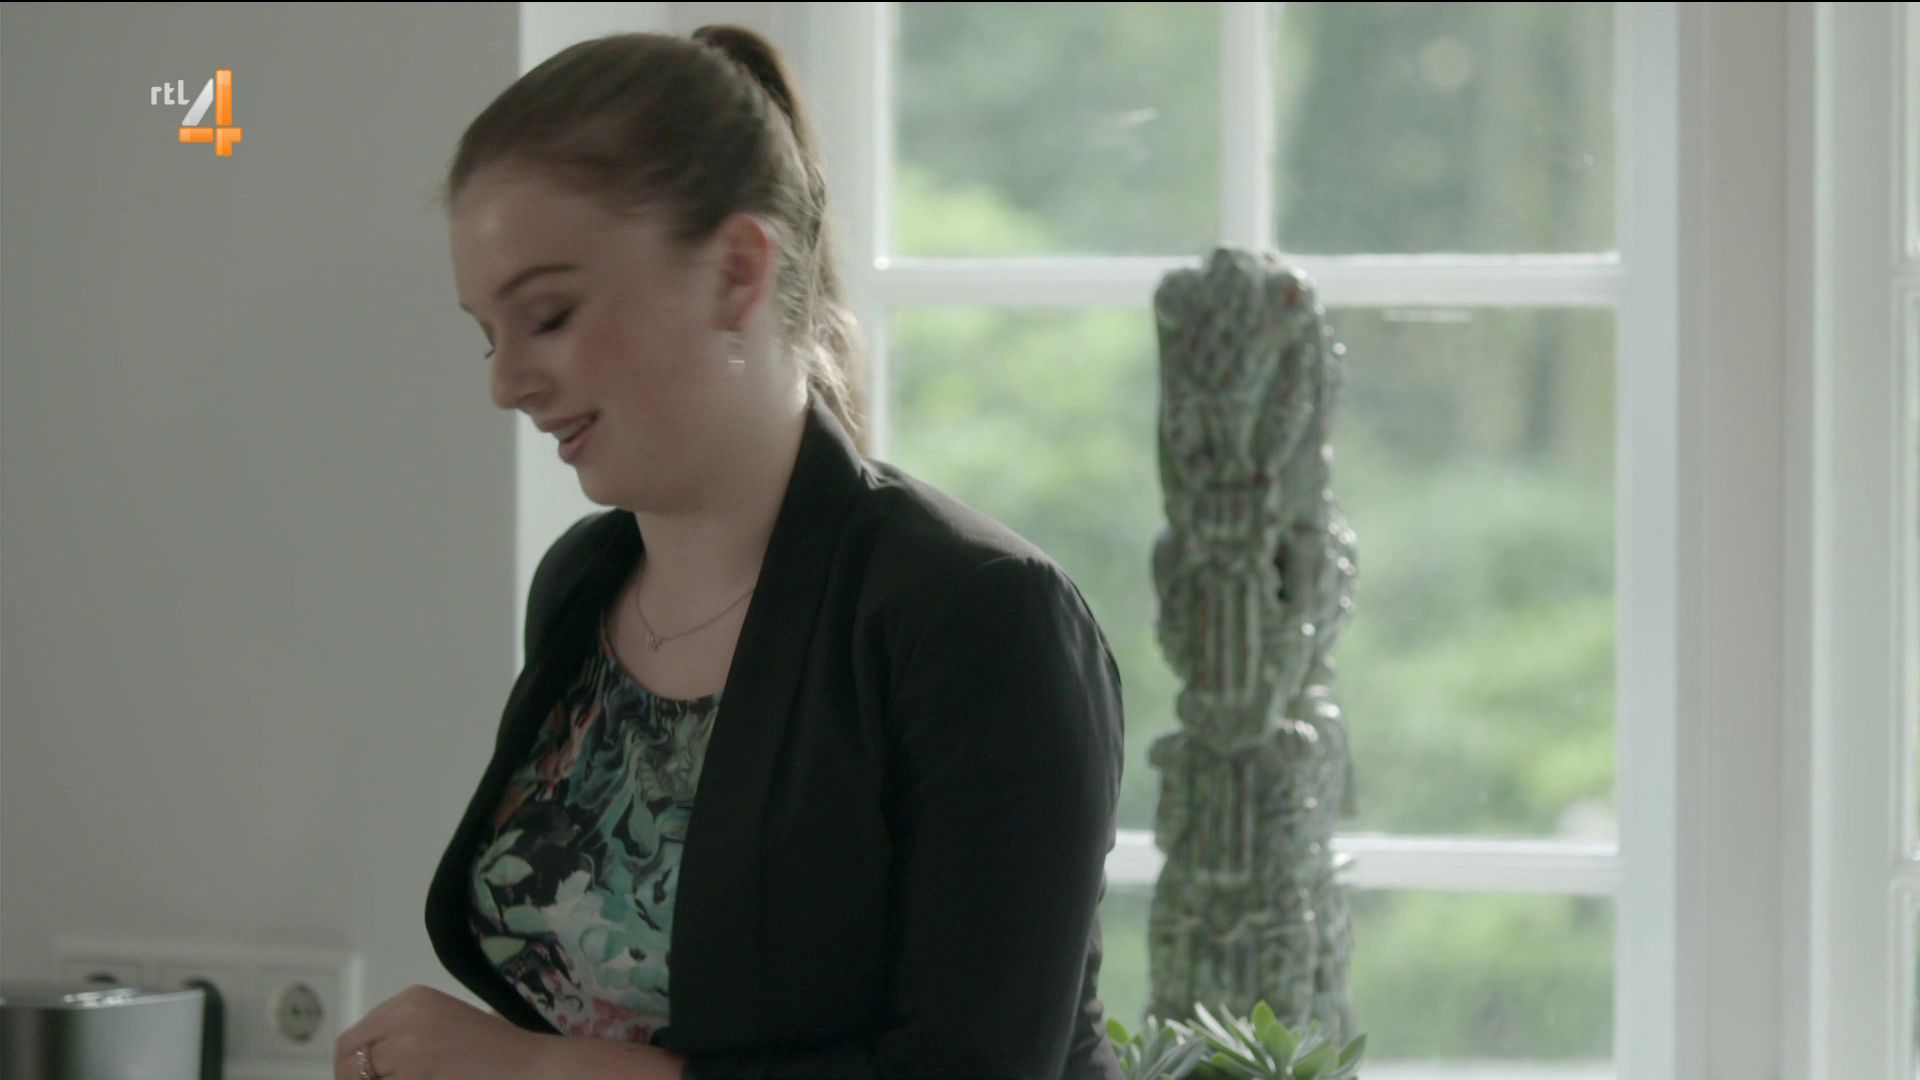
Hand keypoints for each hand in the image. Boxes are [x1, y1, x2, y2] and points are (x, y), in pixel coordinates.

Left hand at [333, 985, 543, 1079]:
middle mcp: (405, 1016)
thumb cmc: (495, 1054)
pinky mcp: (417, 1072)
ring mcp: (409, 1045)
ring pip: (362, 1078)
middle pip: (348, 1059)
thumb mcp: (443, 1027)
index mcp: (411, 999)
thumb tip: (361, 1067)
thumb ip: (403, 1037)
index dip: (349, 1071)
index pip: (352, 1041)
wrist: (532, 1067)